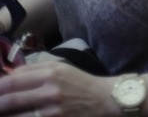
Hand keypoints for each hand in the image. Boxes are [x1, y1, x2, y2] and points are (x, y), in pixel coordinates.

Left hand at [0, 62, 117, 115]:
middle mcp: (49, 92)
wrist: (104, 99)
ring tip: (3, 111)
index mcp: (49, 74)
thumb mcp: (60, 68)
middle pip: (9, 100)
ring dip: (5, 113)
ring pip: (16, 116)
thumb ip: (33, 70)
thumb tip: (6, 76)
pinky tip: (17, 116)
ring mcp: (51, 112)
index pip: (11, 81)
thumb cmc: (79, 82)